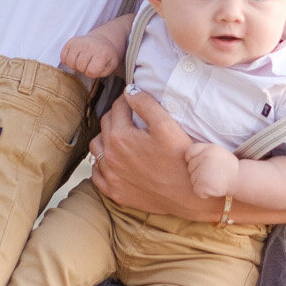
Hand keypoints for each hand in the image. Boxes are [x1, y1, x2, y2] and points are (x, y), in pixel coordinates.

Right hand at [60, 32, 120, 78]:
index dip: (92, 73)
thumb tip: (90, 72)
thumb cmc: (106, 56)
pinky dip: (67, 61)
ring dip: (74, 66)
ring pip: (70, 62)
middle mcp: (90, 45)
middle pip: (79, 67)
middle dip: (83, 69)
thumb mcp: (111, 66)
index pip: (91, 71)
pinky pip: (63, 56)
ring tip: (81, 62)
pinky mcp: (71, 41)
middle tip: (88, 65)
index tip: (95, 68)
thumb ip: (102, 72)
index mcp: (102, 53)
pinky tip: (75, 58)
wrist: (102, 41)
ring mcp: (79, 42)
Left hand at [90, 89, 214, 219]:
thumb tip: (129, 91)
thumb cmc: (180, 159)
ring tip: (121, 136)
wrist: (188, 194)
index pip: (117, 107)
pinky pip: (97, 174)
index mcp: (120, 137)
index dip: (127, 99)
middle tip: (131, 115)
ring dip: (105, 137)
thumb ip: (145, 104)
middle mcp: (110, 156)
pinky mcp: (115, 192)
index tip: (134, 98)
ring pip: (96, 147)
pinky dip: (101, 163)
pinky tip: (114, 160)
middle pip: (105, 124)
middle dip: (116, 115)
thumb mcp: (166, 125)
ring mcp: (111, 176)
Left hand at [184, 142, 238, 198]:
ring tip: (214, 180)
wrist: (240, 180)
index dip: (193, 160)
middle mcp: (205, 158)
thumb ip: (203, 151)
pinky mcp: (203, 184)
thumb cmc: (227, 167)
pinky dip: (203, 192)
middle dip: (198, 172)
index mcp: (208, 149)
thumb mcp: (217, 152)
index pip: (189, 153)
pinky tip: (214, 188)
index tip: (202, 165)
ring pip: (192, 179)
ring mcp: (203, 171)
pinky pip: (196, 190)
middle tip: (213, 174)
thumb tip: (186, 157)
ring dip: (201, 183)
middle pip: (190, 167)